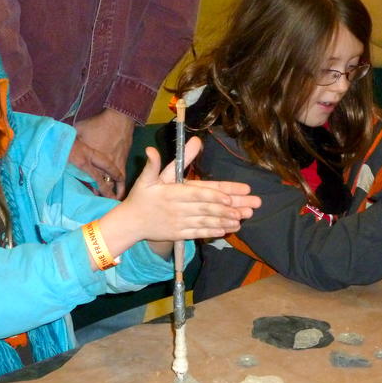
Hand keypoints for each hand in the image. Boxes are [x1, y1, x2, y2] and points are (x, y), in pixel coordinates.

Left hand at [73, 108, 134, 198]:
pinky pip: (121, 178)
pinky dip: (120, 186)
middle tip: (96, 204)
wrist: (118, 118)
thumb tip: (57, 139)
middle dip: (98, 194)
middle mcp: (101, 163)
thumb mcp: (78, 129)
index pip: (87, 177)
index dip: (85, 188)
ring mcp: (114, 163)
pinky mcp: (122, 161)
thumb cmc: (98, 123)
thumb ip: (69, 138)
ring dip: (110, 193)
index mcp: (88, 157)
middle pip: (100, 183)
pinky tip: (119, 194)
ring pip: (111, 183)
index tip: (83, 197)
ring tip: (108, 202)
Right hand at [125, 137, 259, 240]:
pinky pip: (199, 232)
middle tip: (251, 205)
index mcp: (172, 193)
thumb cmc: (141, 197)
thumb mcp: (146, 178)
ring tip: (244, 218)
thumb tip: (150, 148)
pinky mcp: (179, 234)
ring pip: (206, 221)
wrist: (130, 223)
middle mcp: (178, 208)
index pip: (197, 193)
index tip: (232, 196)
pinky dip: (214, 231)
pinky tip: (228, 229)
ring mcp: (179, 223)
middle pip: (208, 208)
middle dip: (231, 207)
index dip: (215, 195)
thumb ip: (154, 164)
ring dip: (226, 220)